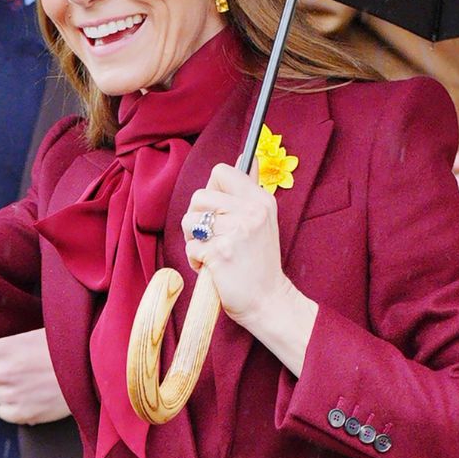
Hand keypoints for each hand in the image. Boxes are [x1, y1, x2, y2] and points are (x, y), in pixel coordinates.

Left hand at [0, 329, 69, 425]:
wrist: (93, 364)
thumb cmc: (65, 339)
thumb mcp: (33, 324)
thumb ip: (8, 332)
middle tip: (19, 364)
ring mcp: (10, 396)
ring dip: (6, 388)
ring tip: (30, 379)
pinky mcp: (23, 414)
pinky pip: (5, 412)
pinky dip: (15, 406)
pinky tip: (32, 395)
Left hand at [181, 164, 316, 373]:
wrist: (268, 301)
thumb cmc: (260, 261)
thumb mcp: (264, 220)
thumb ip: (252, 187)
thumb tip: (248, 156)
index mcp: (261, 200)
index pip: (221, 171)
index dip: (212, 189)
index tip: (218, 209)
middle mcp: (250, 212)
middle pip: (199, 196)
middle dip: (197, 218)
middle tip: (212, 237)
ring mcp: (235, 233)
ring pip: (189, 221)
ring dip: (193, 241)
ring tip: (212, 252)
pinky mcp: (220, 254)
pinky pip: (190, 248)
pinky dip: (196, 261)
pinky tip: (213, 268)